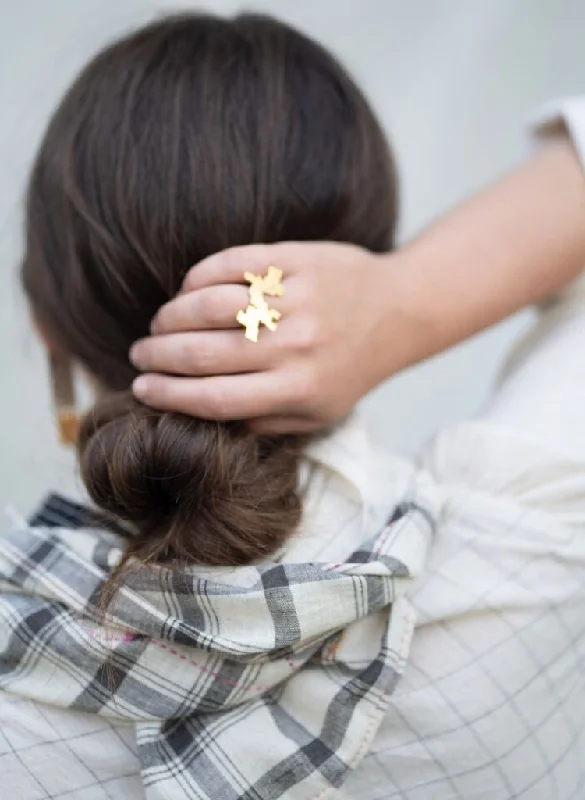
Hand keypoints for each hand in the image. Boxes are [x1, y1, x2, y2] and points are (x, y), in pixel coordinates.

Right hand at [130, 242, 401, 432]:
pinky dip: (198, 276)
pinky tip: (187, 288)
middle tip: (140, 352)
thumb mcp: (317, 413)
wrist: (399, 311)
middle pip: (203, 353)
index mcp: (298, 391)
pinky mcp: (295, 259)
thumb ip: (264, 422)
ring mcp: (295, 299)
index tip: (141, 387)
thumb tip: (202, 416)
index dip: (168, 394)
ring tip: (161, 323)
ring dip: (172, 315)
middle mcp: (295, 347)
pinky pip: (231, 264)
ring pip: (209, 305)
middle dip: (158, 354)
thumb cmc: (350, 367)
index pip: (214, 398)